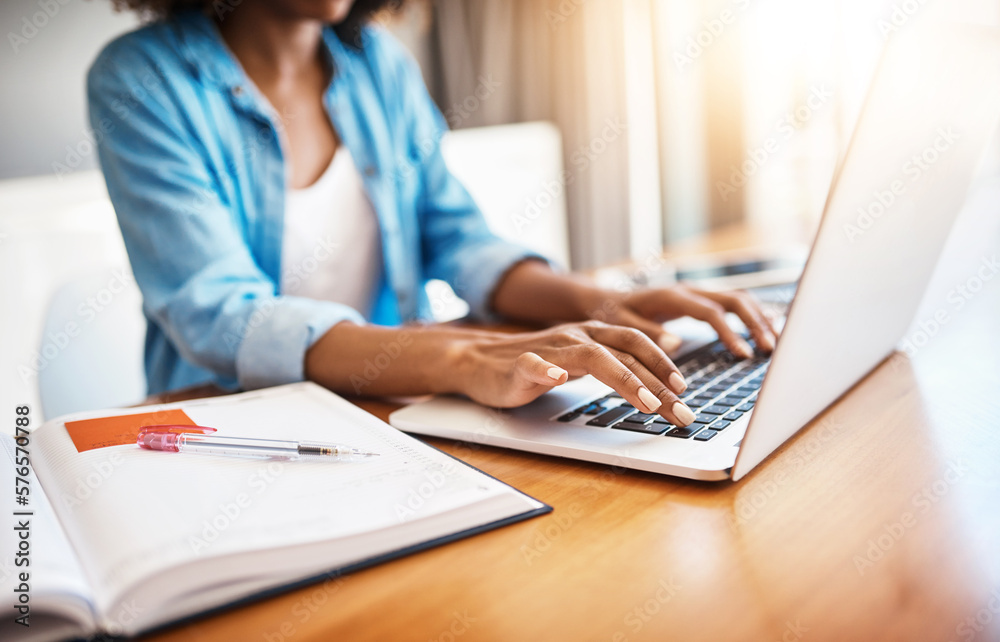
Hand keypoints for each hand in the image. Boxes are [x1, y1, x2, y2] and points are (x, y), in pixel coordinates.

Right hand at [449, 320, 698, 425]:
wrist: (480, 361)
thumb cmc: (534, 367)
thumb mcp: (580, 366)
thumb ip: (613, 369)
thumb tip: (657, 388)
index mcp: (593, 335)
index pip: (638, 346)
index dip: (664, 366)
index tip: (686, 392)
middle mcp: (577, 336)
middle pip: (626, 354)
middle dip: (658, 384)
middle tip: (681, 411)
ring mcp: (550, 348)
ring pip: (593, 356)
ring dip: (625, 379)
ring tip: (647, 403)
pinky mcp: (521, 364)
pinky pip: (535, 364)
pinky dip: (547, 369)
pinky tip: (557, 378)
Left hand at [588, 285, 778, 358]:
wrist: (603, 300)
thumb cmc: (610, 314)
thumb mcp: (620, 326)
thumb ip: (646, 334)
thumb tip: (674, 343)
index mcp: (672, 297)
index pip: (711, 312)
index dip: (730, 332)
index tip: (743, 354)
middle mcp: (688, 290)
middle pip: (733, 299)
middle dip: (755, 322)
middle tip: (770, 349)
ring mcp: (696, 293)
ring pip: (737, 298)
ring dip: (759, 318)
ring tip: (775, 343)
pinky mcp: (698, 300)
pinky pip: (732, 303)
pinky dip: (752, 315)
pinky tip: (766, 329)